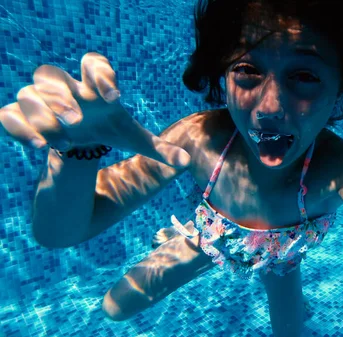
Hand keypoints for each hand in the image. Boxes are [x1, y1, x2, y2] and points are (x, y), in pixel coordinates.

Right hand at [0, 52, 189, 167]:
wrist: (83, 136)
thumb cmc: (108, 128)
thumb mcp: (134, 137)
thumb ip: (159, 148)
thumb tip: (187, 161)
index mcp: (94, 86)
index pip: (92, 63)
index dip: (101, 74)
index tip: (115, 97)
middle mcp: (66, 88)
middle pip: (51, 74)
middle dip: (62, 95)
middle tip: (76, 120)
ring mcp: (41, 102)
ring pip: (27, 94)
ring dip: (41, 114)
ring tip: (60, 139)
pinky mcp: (24, 118)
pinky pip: (8, 114)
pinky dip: (19, 128)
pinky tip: (39, 146)